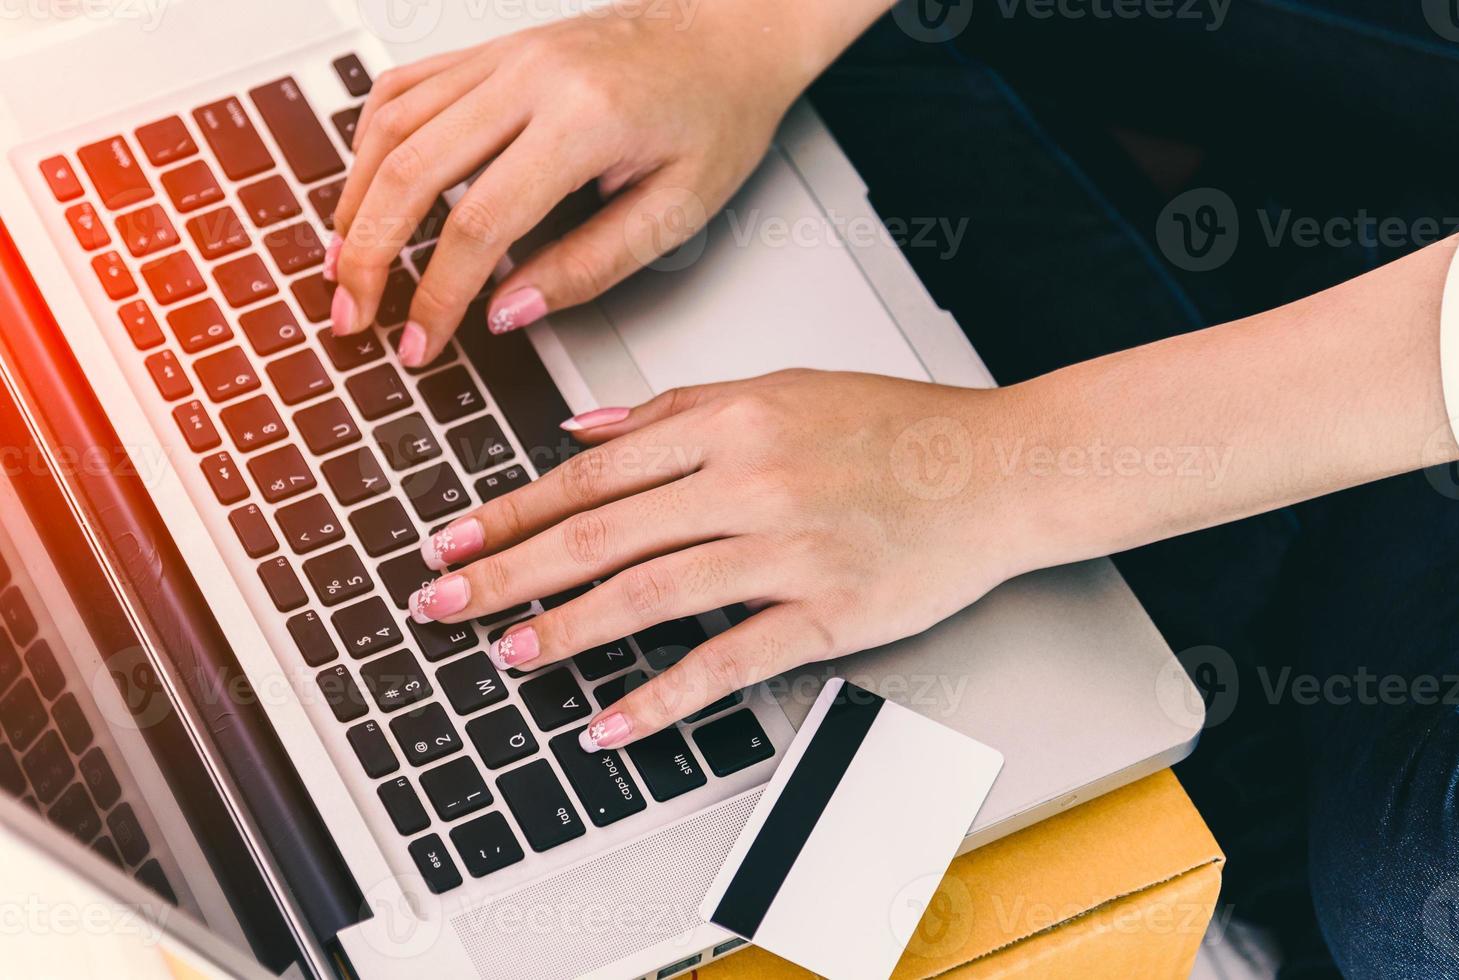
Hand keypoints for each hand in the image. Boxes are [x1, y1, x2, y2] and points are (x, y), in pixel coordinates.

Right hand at [327, 0, 819, 366]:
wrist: (727, 33)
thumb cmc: (715, 114)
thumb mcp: (675, 211)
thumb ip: (588, 266)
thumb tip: (506, 312)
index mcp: (584, 120)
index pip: (479, 223)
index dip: (437, 296)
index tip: (421, 342)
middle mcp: (530, 76)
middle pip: (412, 171)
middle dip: (369, 256)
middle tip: (353, 316)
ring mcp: (502, 55)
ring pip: (391, 127)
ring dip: (355, 203)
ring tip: (343, 266)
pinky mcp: (490, 51)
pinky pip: (404, 90)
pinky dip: (370, 146)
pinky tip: (365, 192)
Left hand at [406, 369, 1043, 750]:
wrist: (1000, 469)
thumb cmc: (899, 428)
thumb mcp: (783, 387)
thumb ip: (677, 408)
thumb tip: (581, 432)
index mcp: (733, 419)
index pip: (594, 472)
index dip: (513, 509)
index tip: (455, 535)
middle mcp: (752, 478)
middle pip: (601, 531)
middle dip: (507, 569)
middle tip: (441, 599)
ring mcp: (790, 547)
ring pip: (651, 592)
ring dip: (567, 628)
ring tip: (509, 654)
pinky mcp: (829, 610)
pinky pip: (729, 659)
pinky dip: (662, 694)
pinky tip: (612, 719)